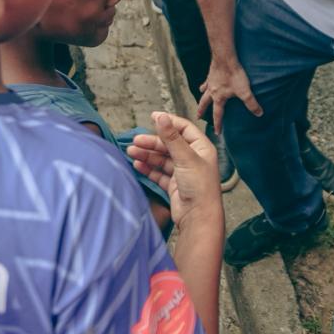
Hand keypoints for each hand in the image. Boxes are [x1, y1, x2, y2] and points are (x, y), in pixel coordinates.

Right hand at [127, 112, 222, 227]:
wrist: (198, 217)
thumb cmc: (199, 186)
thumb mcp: (185, 158)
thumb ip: (171, 137)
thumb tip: (161, 117)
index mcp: (201, 148)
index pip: (184, 128)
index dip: (168, 122)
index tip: (153, 117)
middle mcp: (193, 158)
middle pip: (169, 144)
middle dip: (152, 142)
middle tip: (135, 141)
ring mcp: (183, 172)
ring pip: (162, 159)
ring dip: (147, 155)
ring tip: (131, 152)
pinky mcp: (174, 185)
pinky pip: (159, 173)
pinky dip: (149, 168)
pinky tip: (138, 165)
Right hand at [196, 56, 261, 134]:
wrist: (225, 58)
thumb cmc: (234, 75)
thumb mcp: (244, 91)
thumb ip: (251, 103)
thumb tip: (259, 114)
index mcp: (219, 98)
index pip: (218, 114)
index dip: (218, 124)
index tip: (217, 133)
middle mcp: (212, 92)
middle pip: (205, 104)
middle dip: (202, 111)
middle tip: (198, 117)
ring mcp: (210, 82)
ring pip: (204, 93)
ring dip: (201, 99)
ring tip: (199, 102)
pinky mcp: (211, 74)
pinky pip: (206, 82)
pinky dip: (204, 85)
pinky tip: (204, 85)